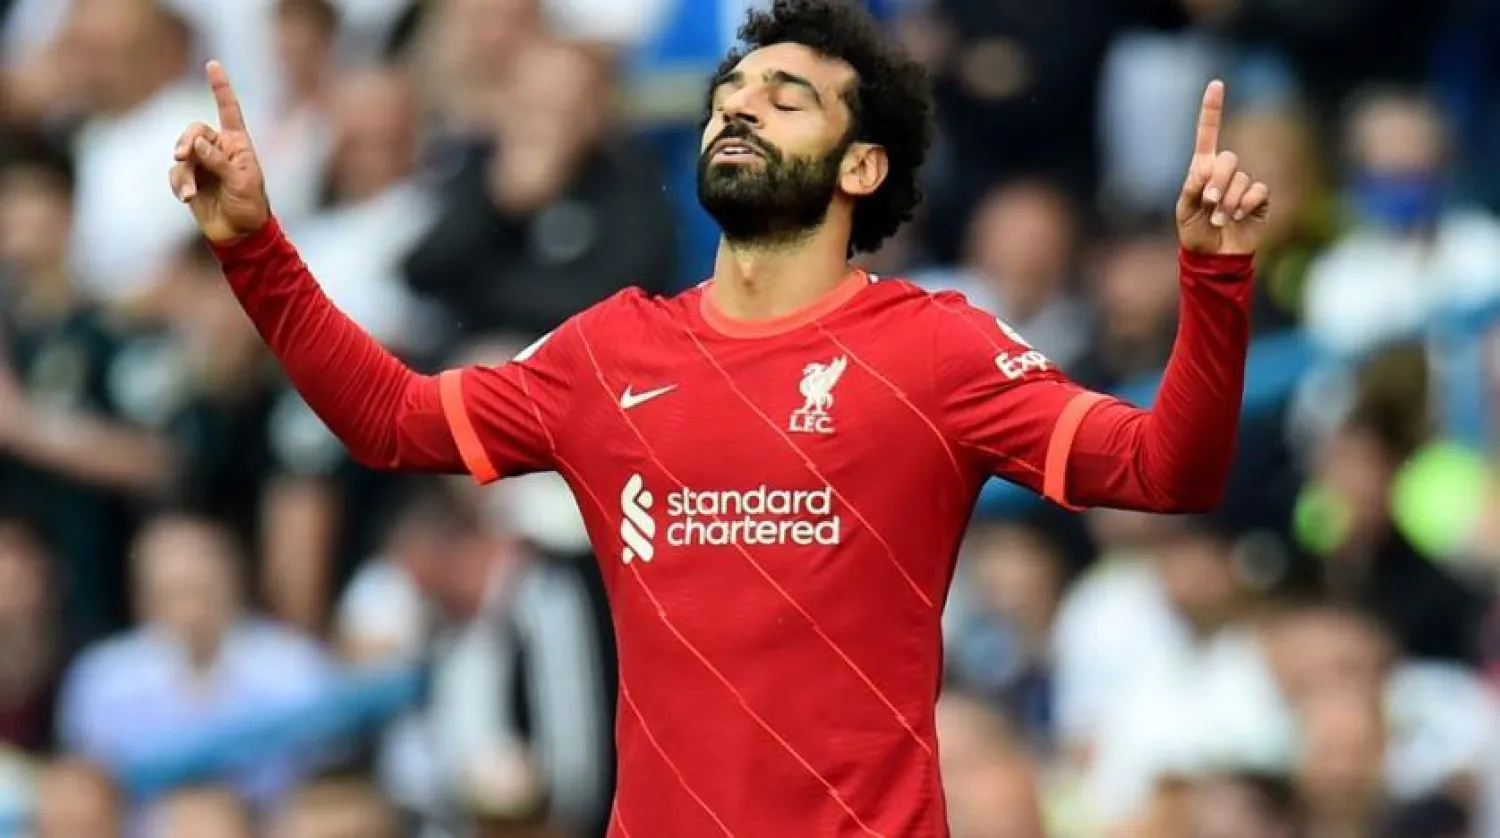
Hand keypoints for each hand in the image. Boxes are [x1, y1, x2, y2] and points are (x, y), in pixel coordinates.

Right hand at [169, 61, 269, 242]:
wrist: (241, 234)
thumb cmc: (250, 206)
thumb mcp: (242, 182)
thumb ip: (219, 161)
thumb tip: (196, 143)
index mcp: (238, 144)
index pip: (228, 110)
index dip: (220, 87)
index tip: (212, 64)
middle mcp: (218, 149)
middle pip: (194, 131)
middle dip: (186, 141)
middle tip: (182, 155)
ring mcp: (203, 165)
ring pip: (182, 155)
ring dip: (184, 172)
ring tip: (190, 192)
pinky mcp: (190, 180)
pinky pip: (176, 174)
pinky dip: (179, 184)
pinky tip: (186, 198)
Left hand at [1176, 80, 1270, 255]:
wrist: (1214, 257)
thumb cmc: (1194, 233)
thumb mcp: (1184, 211)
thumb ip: (1191, 187)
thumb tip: (1205, 169)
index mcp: (1203, 170)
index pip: (1208, 135)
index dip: (1212, 110)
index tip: (1216, 85)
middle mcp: (1225, 173)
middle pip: (1228, 159)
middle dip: (1218, 182)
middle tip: (1210, 203)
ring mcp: (1244, 185)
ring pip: (1242, 179)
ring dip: (1228, 202)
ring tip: (1220, 219)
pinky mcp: (1259, 199)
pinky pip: (1257, 191)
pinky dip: (1245, 205)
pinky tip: (1237, 218)